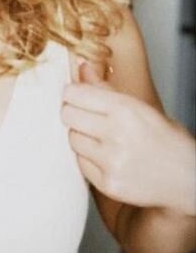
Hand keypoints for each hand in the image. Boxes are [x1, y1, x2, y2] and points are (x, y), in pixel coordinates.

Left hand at [61, 61, 195, 214]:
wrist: (189, 179)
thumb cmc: (167, 140)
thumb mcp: (141, 107)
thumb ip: (106, 88)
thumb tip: (82, 68)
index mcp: (125, 109)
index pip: (74, 93)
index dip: (72, 93)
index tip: (77, 96)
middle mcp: (116, 134)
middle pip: (67, 115)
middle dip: (74, 113)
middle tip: (87, 117)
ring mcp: (111, 161)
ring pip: (72, 138)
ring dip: (81, 136)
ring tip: (100, 139)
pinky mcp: (108, 184)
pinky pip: (80, 163)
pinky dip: (88, 158)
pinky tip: (105, 157)